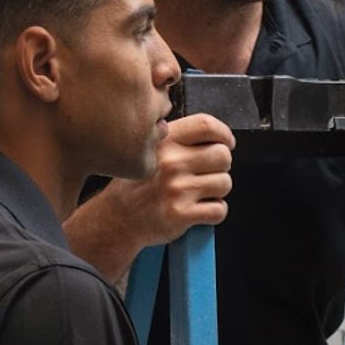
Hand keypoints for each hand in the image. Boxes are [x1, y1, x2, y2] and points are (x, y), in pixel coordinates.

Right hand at [117, 114, 236, 248]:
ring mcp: (177, 188)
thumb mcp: (151, 151)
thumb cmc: (138, 185)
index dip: (224, 134)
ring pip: (225, 183)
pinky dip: (215, 212)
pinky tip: (199, 210)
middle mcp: (171, 162)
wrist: (118, 218)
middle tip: (208, 174)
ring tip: (200, 194)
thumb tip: (219, 138)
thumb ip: (180, 140)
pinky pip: (219, 209)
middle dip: (221, 166)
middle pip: (223, 155)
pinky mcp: (181, 214)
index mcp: (165, 141)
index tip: (227, 143)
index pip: (207, 125)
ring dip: (218, 191)